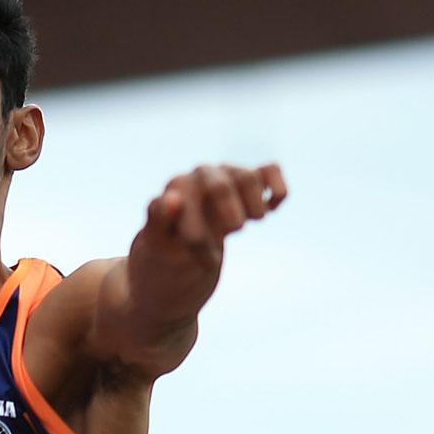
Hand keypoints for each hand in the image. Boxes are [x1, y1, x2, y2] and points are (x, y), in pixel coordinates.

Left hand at [128, 163, 287, 314]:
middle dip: (231, 216)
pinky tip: (273, 207)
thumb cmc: (163, 255)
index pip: (189, 202)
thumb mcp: (156, 247)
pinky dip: (277, 188)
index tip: (208, 262)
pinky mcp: (248, 184)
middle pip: (221, 186)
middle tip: (233, 233)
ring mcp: (225, 178)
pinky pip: (269, 171)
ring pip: (246, 177)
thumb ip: (158, 221)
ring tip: (252, 222)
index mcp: (174, 190)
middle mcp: (199, 179)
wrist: (173, 263)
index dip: (202, 237)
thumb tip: (173, 197)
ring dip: (255, 206)